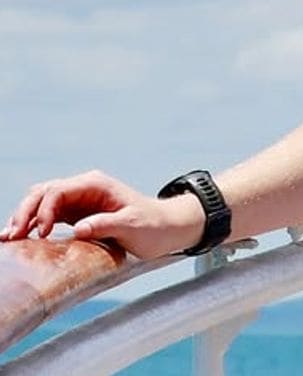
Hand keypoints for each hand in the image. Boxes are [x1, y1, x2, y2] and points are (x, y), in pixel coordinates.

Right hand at [0, 170, 204, 259]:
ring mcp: (78, 201)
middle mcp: (84, 188)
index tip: (41, 234)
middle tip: (13, 236)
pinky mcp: (76, 215)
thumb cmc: (152, 226)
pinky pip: (47, 216)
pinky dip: (32, 225)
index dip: (45, 210)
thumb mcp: (133, 226)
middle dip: (25, 212)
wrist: (165, 228)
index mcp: (96, 185)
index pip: (59, 190)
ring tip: (9, 239)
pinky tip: (18, 239)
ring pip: (41, 203)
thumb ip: (107, 225)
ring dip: (24, 218)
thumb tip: (79, 228)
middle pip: (43, 192)